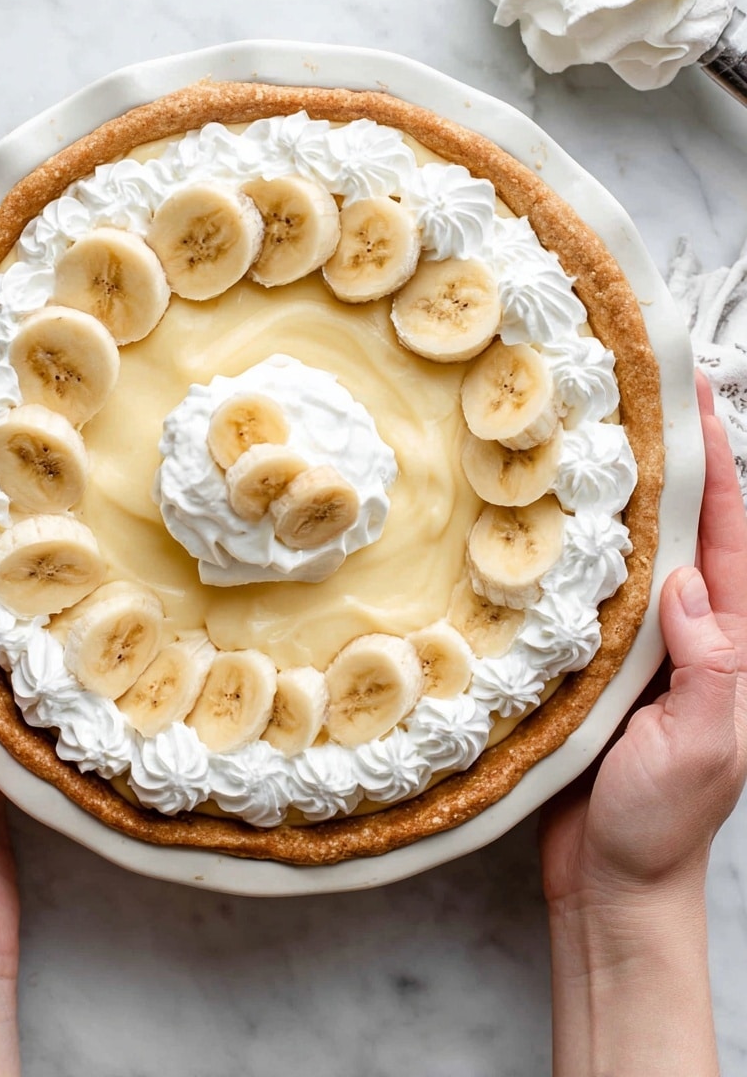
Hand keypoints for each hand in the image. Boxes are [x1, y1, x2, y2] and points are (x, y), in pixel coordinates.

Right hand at [540, 373, 746, 1076]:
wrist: (610, 880)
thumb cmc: (660, 823)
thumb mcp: (705, 748)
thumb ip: (712, 667)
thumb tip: (689, 582)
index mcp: (733, 648)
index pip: (730, 539)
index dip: (718, 467)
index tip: (695, 401)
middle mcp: (692, 636)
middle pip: (689, 531)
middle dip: (674, 463)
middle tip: (638, 399)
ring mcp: (644, 649)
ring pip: (636, 556)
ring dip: (624, 499)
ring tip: (592, 441)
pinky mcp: (598, 666)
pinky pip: (593, 595)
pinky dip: (580, 551)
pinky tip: (549, 525)